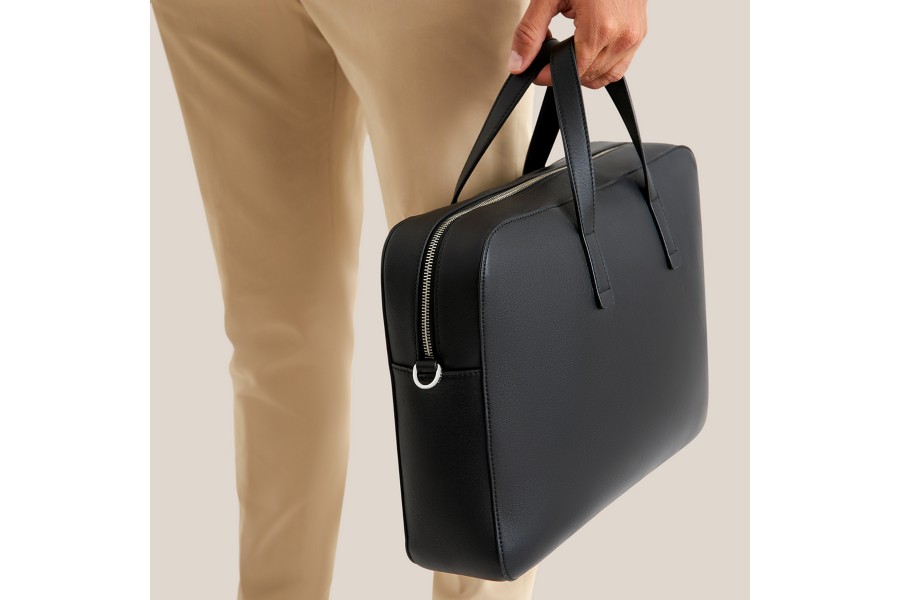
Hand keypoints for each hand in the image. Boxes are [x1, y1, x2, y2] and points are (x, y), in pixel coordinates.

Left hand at [508, 0, 647, 87]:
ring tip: (570, 47)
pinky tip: (588, 47)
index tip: (537, 71)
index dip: (551, 76)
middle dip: (565, 70)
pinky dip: (602, 64)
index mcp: (601, 28)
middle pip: (588, 77)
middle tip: (550, 48)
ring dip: (585, 71)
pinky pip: (619, 64)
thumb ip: (530, 32)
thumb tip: (519, 63)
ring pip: (606, 76)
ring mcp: (633, 36)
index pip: (573, 73)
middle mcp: (622, 36)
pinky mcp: (638, 33)